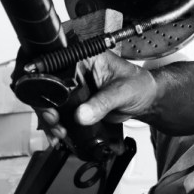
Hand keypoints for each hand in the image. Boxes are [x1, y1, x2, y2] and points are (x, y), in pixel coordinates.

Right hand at [36, 51, 157, 144]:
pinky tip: (61, 135)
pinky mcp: (77, 103)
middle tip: (54, 121)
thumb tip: (81, 115)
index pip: (58, 67)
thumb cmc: (139, 86)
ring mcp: (75, 88)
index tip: (49, 104)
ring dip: (51, 120)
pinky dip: (58, 126)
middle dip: (46, 107)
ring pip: (52, 103)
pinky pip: (61, 114)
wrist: (146, 101)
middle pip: (49, 86)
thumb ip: (102, 103)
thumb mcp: (122, 92)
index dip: (48, 84)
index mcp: (86, 58)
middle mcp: (77, 71)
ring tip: (59, 132)